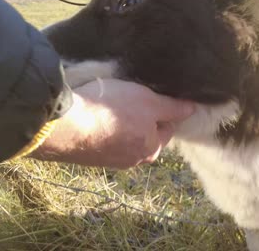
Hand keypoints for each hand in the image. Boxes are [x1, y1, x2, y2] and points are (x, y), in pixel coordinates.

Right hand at [33, 79, 193, 168]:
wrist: (66, 124)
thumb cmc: (113, 111)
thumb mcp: (149, 102)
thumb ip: (172, 107)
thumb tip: (192, 110)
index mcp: (151, 150)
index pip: (167, 129)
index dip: (163, 110)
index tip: (154, 97)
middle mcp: (131, 161)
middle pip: (145, 135)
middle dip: (141, 119)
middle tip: (131, 99)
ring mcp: (108, 160)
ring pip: (123, 138)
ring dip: (120, 124)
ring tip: (110, 105)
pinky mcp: (87, 156)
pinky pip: (102, 139)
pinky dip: (102, 128)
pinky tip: (94, 115)